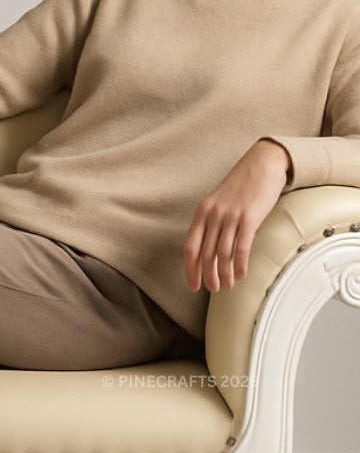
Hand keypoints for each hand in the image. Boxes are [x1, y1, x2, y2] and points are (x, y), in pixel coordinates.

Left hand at [183, 139, 290, 292]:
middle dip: (208, 276)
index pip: (190, 247)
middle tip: (213, 289)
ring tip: (227, 285)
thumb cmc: (242, 184)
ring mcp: (230, 216)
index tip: (193, 284)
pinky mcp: (249, 217)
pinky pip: (241, 246)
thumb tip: (211, 248)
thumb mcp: (219, 202)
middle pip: (205, 254)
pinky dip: (240, 264)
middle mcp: (213, 215)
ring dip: (224, 274)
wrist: (263, 163)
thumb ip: (212, 222)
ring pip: (222, 253)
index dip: (190, 269)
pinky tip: (241, 274)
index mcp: (202, 213)